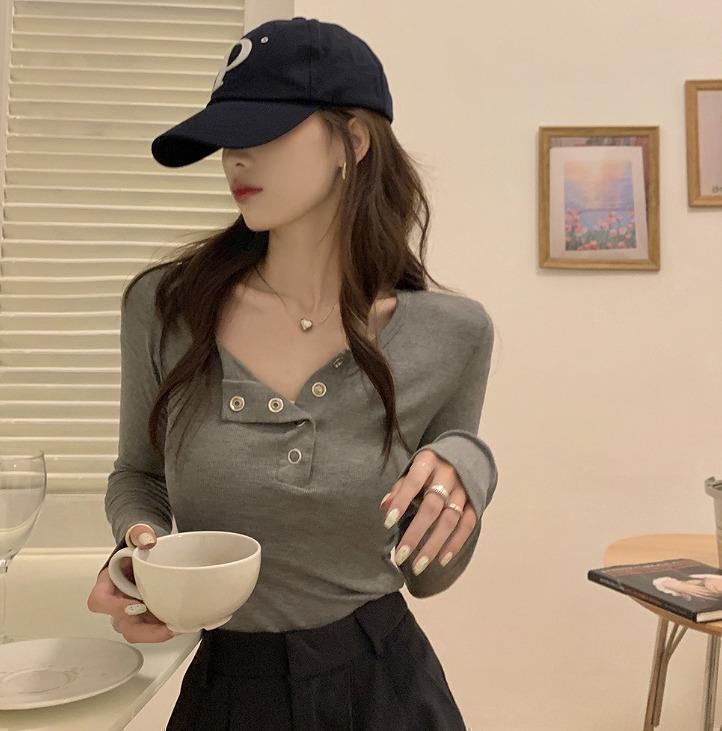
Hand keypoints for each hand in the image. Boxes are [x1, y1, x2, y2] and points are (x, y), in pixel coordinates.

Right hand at [87, 525, 174, 643]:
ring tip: (179, 625)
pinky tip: (182, 621)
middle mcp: (117, 600)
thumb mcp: (137, 533)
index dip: (114, 607)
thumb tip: (148, 540)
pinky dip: (165, 627)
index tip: (136, 606)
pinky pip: (152, 628)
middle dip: (144, 631)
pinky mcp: (147, 614)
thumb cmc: (137, 544)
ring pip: (138, 631)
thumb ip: (140, 533)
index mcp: (107, 582)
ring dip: (157, 632)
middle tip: (167, 627)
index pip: (99, 601)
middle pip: (121, 625)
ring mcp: (132, 610)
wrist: (147, 548)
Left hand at [379, 450, 477, 575]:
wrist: (464, 454)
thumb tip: (385, 507)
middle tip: (400, 555)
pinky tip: (442, 560)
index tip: (387, 523)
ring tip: (418, 565)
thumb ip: (400, 487)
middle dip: (416, 533)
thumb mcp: (413, 468)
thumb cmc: (430, 467)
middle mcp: (448, 475)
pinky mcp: (475, 501)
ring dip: (434, 545)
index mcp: (428, 462)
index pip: (413, 481)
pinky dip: (455, 544)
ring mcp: (464, 489)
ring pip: (450, 520)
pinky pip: (467, 525)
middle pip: (432, 506)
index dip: (401, 501)